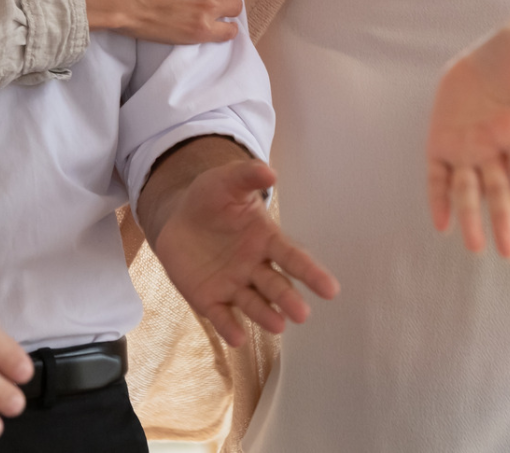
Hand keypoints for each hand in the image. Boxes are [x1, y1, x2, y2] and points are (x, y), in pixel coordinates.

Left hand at [150, 157, 338, 346]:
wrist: (178, 218)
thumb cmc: (210, 199)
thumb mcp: (226, 182)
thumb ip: (247, 177)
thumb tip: (270, 172)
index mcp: (265, 239)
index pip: (292, 257)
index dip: (311, 273)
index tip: (331, 289)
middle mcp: (255, 267)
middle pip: (275, 285)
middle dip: (288, 299)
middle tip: (302, 314)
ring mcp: (233, 285)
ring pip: (253, 303)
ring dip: (265, 316)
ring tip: (279, 326)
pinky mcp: (209, 299)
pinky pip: (221, 315)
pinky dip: (229, 327)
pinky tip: (237, 338)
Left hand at [425, 28, 509, 256]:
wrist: (489, 57)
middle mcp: (494, 148)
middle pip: (500, 192)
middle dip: (504, 222)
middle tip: (509, 254)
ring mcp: (467, 148)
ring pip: (468, 190)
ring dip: (470, 218)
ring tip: (475, 248)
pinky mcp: (441, 142)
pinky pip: (438, 176)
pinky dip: (438, 198)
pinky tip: (441, 224)